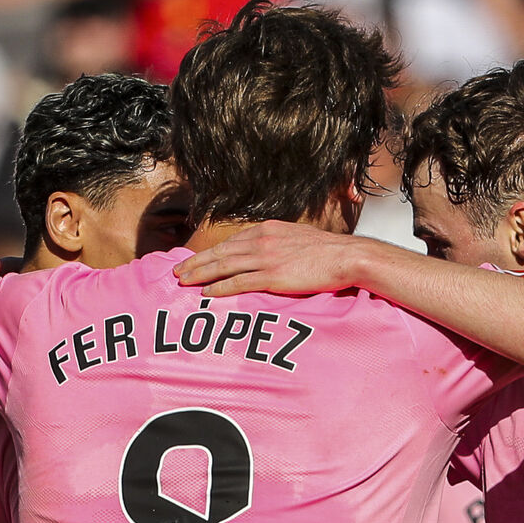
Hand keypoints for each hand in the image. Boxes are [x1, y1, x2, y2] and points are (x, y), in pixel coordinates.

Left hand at [174, 221, 372, 297]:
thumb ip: (280, 243)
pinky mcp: (272, 276)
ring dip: (200, 274)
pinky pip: (239, 282)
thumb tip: (274, 252)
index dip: (212, 251)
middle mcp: (262, 240)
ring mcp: (266, 258)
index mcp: (268, 229)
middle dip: (196, 261)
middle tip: (177, 271)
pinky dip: (220, 287)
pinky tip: (207, 292)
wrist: (346, 257)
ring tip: (183, 281)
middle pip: (221, 252)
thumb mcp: (299, 238)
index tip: (197, 258)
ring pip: (224, 266)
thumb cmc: (328, 251)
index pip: (232, 242)